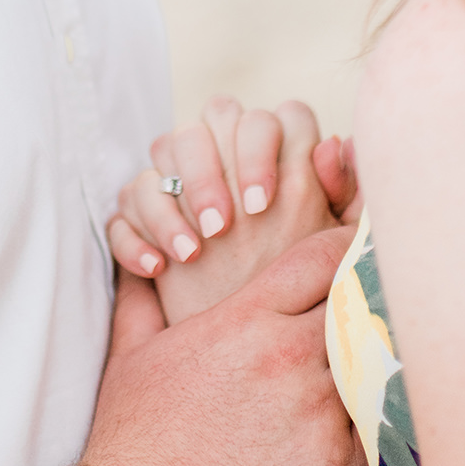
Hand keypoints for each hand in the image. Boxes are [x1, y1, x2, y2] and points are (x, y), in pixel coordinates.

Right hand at [83, 230, 368, 465]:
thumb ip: (145, 300)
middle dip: (363, 302)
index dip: (342, 249)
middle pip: (358, 302)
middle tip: (371, 308)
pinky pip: (377, 426)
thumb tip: (140, 267)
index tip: (353, 254)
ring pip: (374, 364)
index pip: (322, 255)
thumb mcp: (132, 356)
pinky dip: (373, 420)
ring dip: (372, 362)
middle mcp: (288, 357)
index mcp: (243, 320)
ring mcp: (319, 413)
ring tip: (373, 366)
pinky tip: (363, 424)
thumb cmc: (131, 446)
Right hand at [108, 98, 360, 323]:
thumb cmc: (294, 291)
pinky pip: (123, 204)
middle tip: (222, 227)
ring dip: (171, 205)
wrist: (244, 350)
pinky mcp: (139, 217)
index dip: (260, 150)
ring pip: (160, 150)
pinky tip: (156, 267)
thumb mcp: (324, 249)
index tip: (260, 204)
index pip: (268, 115)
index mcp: (275, 154)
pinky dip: (133, 234)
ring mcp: (178, 182)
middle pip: (208, 120)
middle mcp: (227, 155)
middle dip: (209, 173)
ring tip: (192, 253)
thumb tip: (339, 144)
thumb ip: (342, 198)